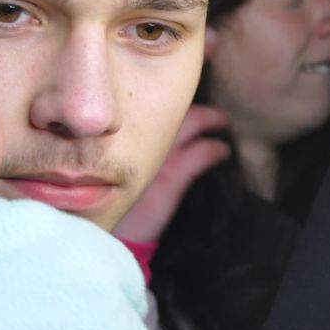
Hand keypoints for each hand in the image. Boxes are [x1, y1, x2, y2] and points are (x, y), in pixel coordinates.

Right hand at [112, 103, 230, 242]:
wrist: (105, 230)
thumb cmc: (107, 196)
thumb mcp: (115, 160)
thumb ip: (130, 142)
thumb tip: (154, 128)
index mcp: (126, 130)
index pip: (155, 102)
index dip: (172, 99)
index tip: (186, 101)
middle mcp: (141, 136)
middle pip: (176, 105)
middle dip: (198, 105)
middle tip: (214, 111)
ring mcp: (158, 155)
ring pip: (194, 121)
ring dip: (213, 120)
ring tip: (223, 122)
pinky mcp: (172, 177)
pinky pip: (203, 153)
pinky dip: (216, 149)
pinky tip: (223, 151)